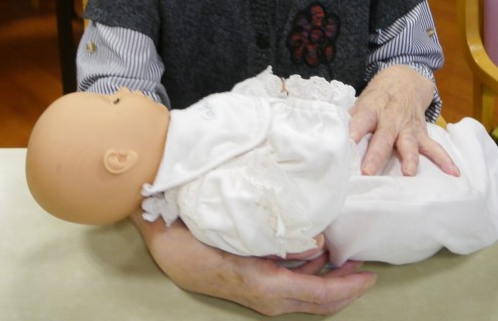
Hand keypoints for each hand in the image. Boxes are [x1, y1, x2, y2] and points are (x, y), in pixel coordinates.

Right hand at [133, 214, 375, 315]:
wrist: (169, 245)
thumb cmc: (203, 239)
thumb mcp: (244, 238)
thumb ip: (283, 243)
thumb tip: (318, 243)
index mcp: (271, 288)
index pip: (323, 295)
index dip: (350, 287)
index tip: (371, 275)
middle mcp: (271, 298)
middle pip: (320, 301)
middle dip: (346, 285)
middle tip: (364, 265)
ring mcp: (263, 293)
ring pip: (307, 293)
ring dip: (328, 277)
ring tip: (344, 254)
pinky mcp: (255, 282)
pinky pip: (293, 283)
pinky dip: (310, 271)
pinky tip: (314, 250)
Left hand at [349, 65, 459, 176]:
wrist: (404, 79)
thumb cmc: (377, 97)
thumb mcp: (361, 101)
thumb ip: (351, 118)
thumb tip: (332, 134)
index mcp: (372, 109)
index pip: (362, 119)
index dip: (354, 130)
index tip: (348, 143)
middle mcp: (390, 118)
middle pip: (383, 136)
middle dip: (376, 154)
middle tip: (368, 171)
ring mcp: (407, 126)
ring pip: (408, 143)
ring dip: (409, 157)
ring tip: (409, 173)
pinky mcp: (421, 133)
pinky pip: (434, 147)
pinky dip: (445, 159)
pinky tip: (453, 172)